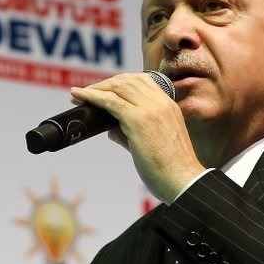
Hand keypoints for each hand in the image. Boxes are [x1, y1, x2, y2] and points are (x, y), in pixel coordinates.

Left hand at [70, 72, 204, 203]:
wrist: (183, 182)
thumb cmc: (170, 170)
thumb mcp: (154, 143)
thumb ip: (131, 133)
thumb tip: (110, 130)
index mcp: (168, 105)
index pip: (142, 81)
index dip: (120, 82)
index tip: (105, 89)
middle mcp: (161, 103)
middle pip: (128, 80)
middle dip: (105, 84)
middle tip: (86, 93)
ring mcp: (150, 110)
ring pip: (118, 87)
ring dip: (96, 88)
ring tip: (79, 95)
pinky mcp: (138, 121)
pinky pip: (111, 102)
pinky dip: (92, 96)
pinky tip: (79, 96)